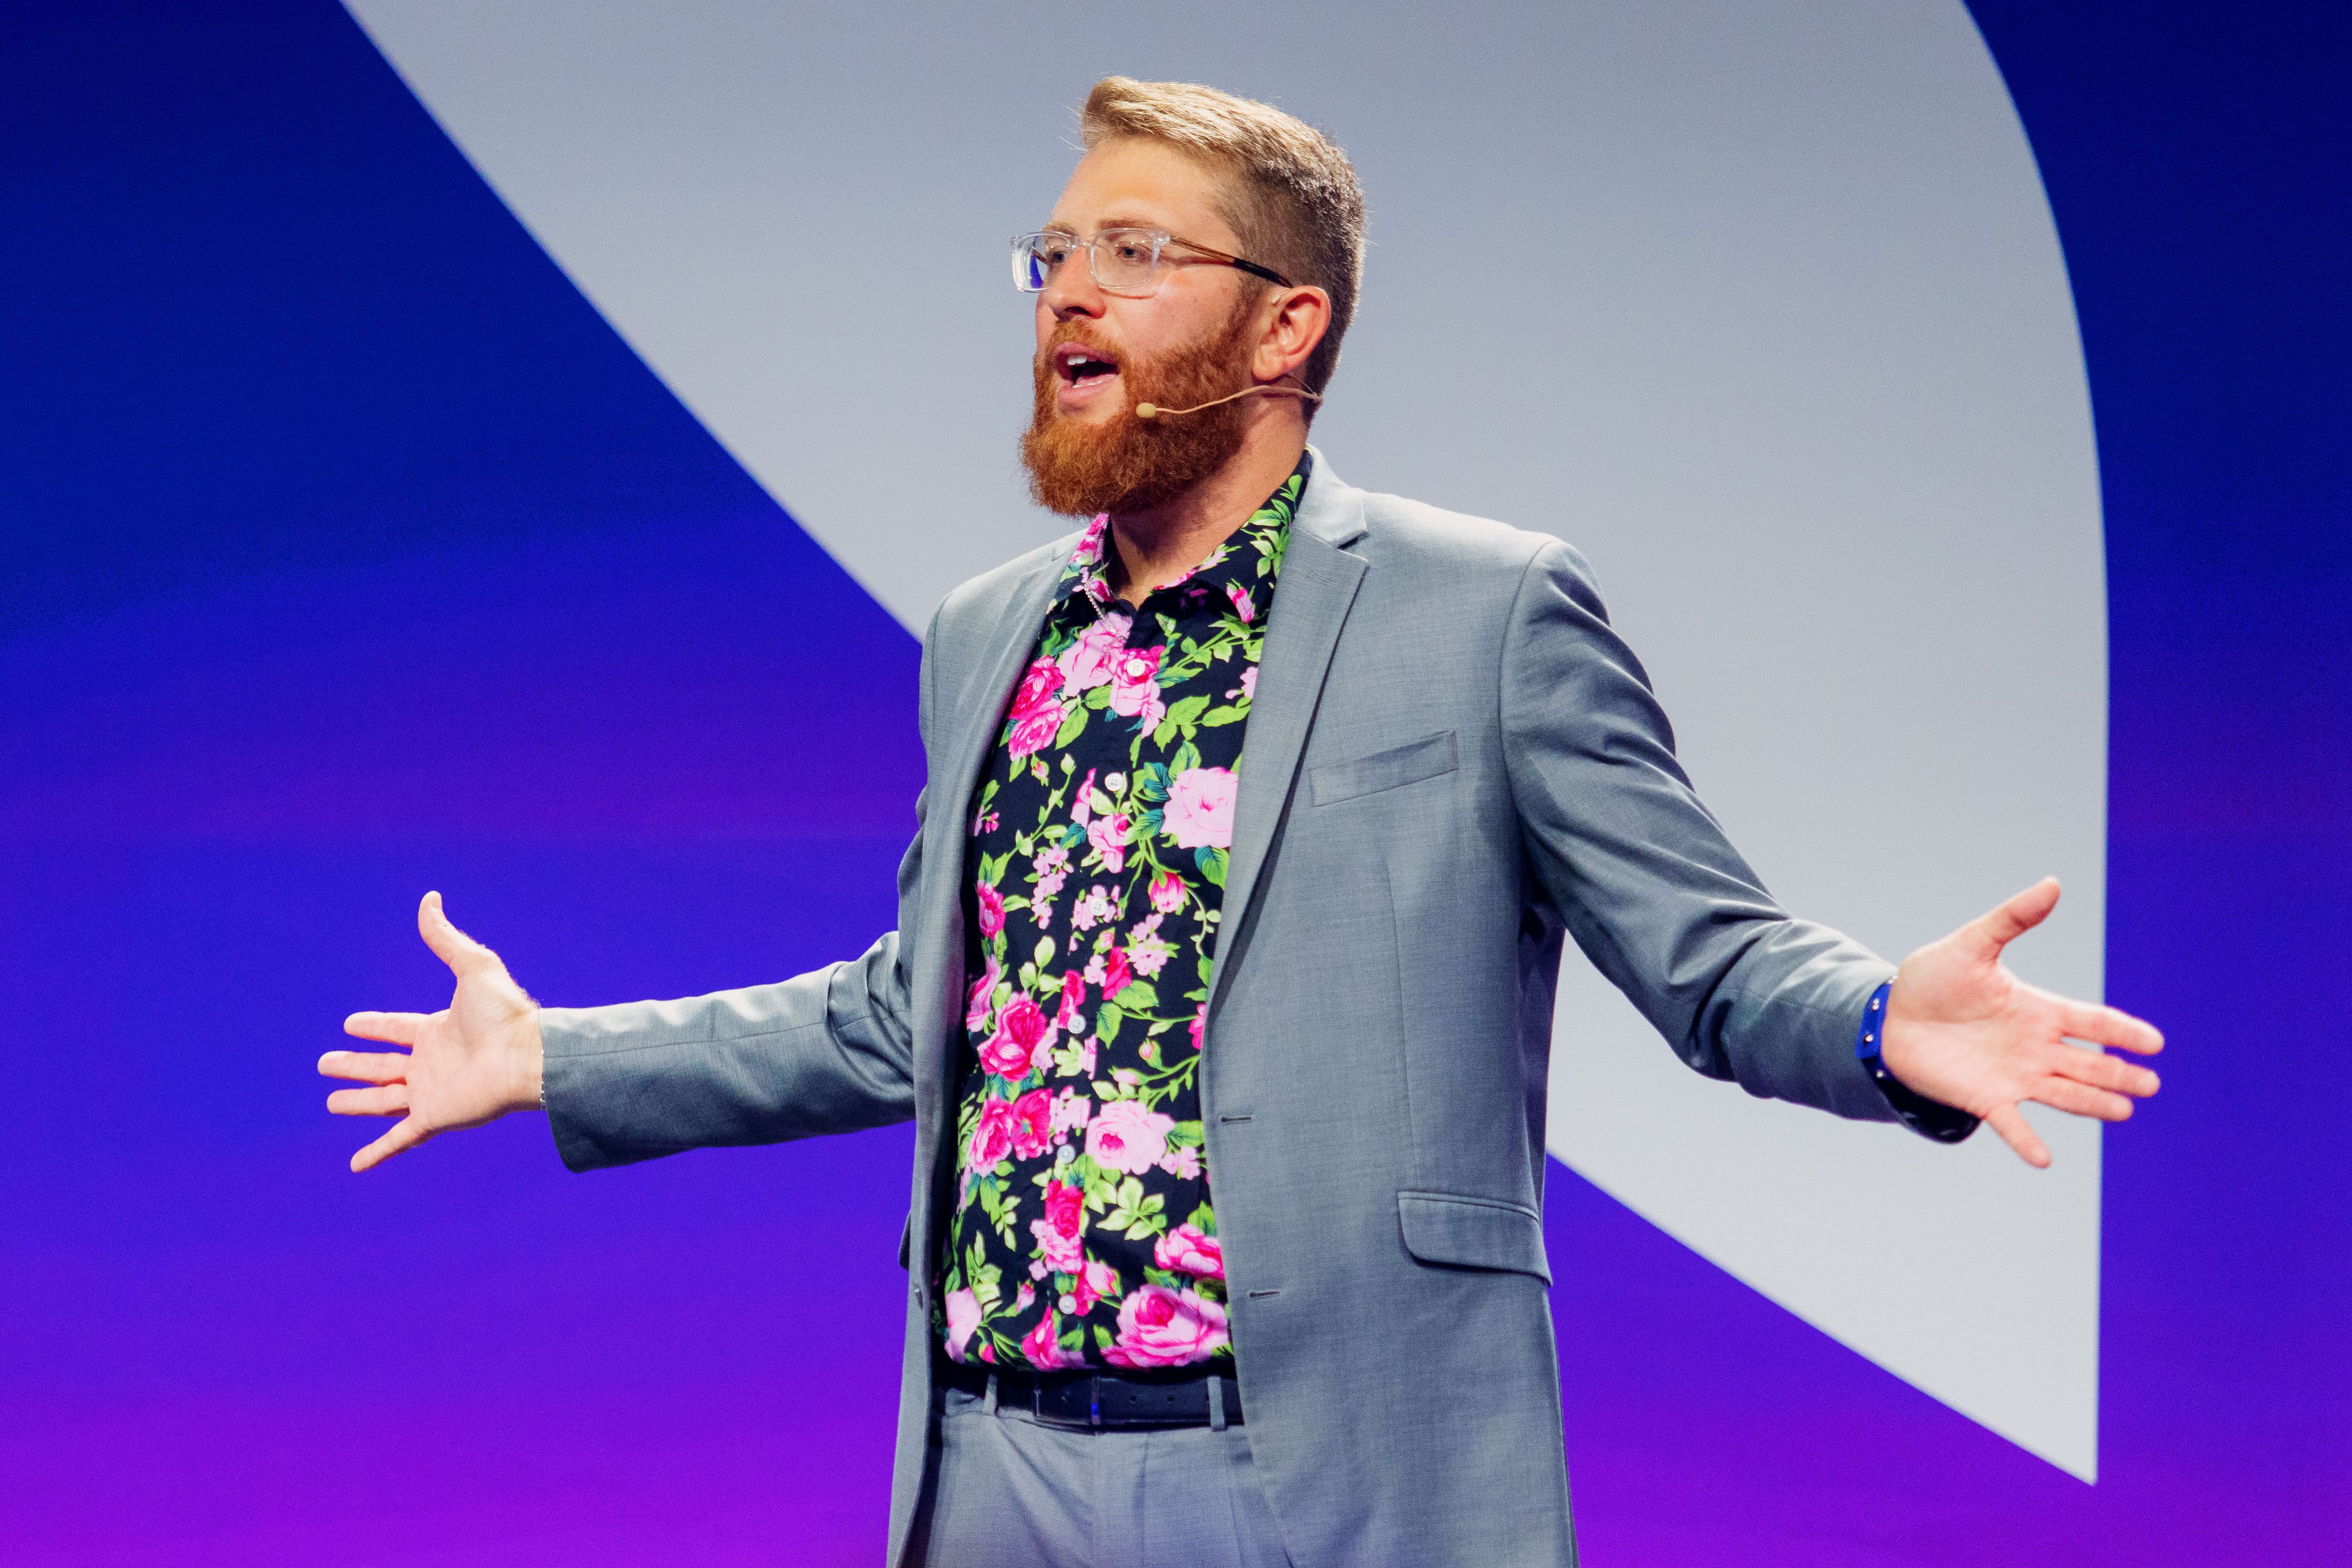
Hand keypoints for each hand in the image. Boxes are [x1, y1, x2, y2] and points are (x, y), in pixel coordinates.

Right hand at [319, 892, 544, 1171]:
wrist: (528, 1056)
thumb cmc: (505, 1013)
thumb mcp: (472, 965)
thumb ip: (446, 937)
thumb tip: (430, 898)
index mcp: (438, 1031)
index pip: (397, 1029)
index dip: (374, 1026)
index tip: (349, 1023)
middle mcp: (431, 1063)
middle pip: (383, 1065)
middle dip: (354, 1065)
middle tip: (324, 1063)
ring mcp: (431, 1093)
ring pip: (383, 1100)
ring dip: (357, 1102)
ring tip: (330, 1101)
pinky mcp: (433, 1118)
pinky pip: (398, 1140)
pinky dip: (376, 1153)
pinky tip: (355, 1166)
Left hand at [1880, 877, 2162, 1167]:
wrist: (1889, 1017)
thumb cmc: (1932, 980)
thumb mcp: (1971, 945)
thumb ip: (2011, 920)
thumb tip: (2052, 884)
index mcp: (2036, 1010)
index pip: (2091, 1021)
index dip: (2122, 1032)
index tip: (2154, 1043)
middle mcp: (2033, 1047)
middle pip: (2088, 1063)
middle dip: (2119, 1074)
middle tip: (2150, 1084)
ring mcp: (2013, 1075)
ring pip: (2065, 1093)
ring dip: (2093, 1103)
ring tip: (2124, 1111)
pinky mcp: (1985, 1098)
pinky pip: (2012, 1124)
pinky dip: (2027, 1142)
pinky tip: (2044, 1160)